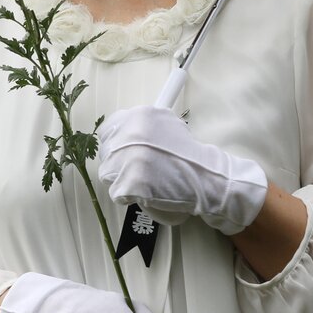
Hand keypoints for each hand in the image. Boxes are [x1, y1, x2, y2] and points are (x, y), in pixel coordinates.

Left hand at [96, 105, 267, 236]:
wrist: (205, 176)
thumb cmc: (187, 155)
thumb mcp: (166, 125)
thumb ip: (143, 126)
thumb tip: (122, 134)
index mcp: (138, 116)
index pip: (108, 130)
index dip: (116, 144)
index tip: (125, 154)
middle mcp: (130, 133)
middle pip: (107, 153)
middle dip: (119, 164)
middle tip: (139, 171)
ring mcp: (128, 158)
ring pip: (108, 173)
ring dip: (123, 180)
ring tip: (146, 182)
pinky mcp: (130, 182)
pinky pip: (117, 193)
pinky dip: (129, 197)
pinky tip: (148, 192)